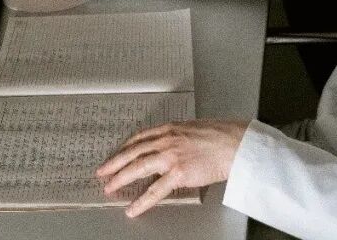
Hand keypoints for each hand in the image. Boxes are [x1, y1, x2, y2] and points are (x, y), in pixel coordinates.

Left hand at [96, 119, 248, 216]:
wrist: (234, 143)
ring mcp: (170, 156)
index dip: (124, 147)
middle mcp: (166, 140)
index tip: (116, 153)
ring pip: (137, 168)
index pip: (139, 137)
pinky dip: (141, 201)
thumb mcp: (193, 128)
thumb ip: (179, 136)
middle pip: (132, 152)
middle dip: (114, 163)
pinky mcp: (178, 173)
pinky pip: (155, 190)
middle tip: (102, 172)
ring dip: (120, 178)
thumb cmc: (221, 135)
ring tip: (109, 188)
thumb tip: (174, 145)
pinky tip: (132, 208)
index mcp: (169, 128)